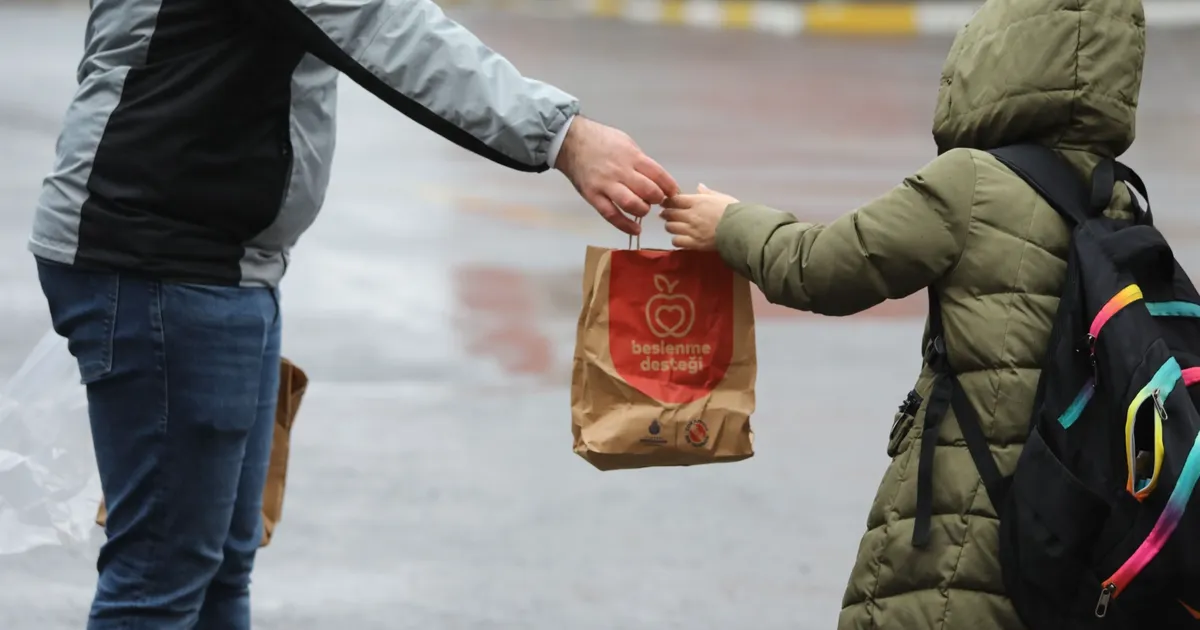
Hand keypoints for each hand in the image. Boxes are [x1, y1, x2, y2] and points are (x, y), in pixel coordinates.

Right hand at [555, 116, 678, 234]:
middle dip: (657, 199)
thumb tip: (656, 178)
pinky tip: (635, 230)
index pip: (658, 174)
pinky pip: (611, 215)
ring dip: (643, 210)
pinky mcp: (593, 196)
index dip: (669, 187)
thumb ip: (640, 161)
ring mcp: (606, 185)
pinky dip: (625, 225)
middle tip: (656, 199)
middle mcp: (620, 171)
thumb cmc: (602, 140)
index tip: (672, 193)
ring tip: (643, 209)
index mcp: (631, 156)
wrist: (571, 141)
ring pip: (631, 204)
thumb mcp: (626, 142)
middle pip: (648, 191)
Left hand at [659, 184, 738, 250]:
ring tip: (672, 226)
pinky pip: (677, 241)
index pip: (674, 200)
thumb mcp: (721, 197)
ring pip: (671, 227)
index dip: (667, 201)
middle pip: (670, 213)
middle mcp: (691, 215)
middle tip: (664, 214)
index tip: (664, 202)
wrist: (741, 229)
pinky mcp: (694, 243)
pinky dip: (676, 240)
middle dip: (665, 213)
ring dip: (670, 226)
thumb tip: (699, 186)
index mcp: (697, 201)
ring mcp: (691, 230)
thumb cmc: (734, 211)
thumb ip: (707, 193)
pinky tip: (680, 239)